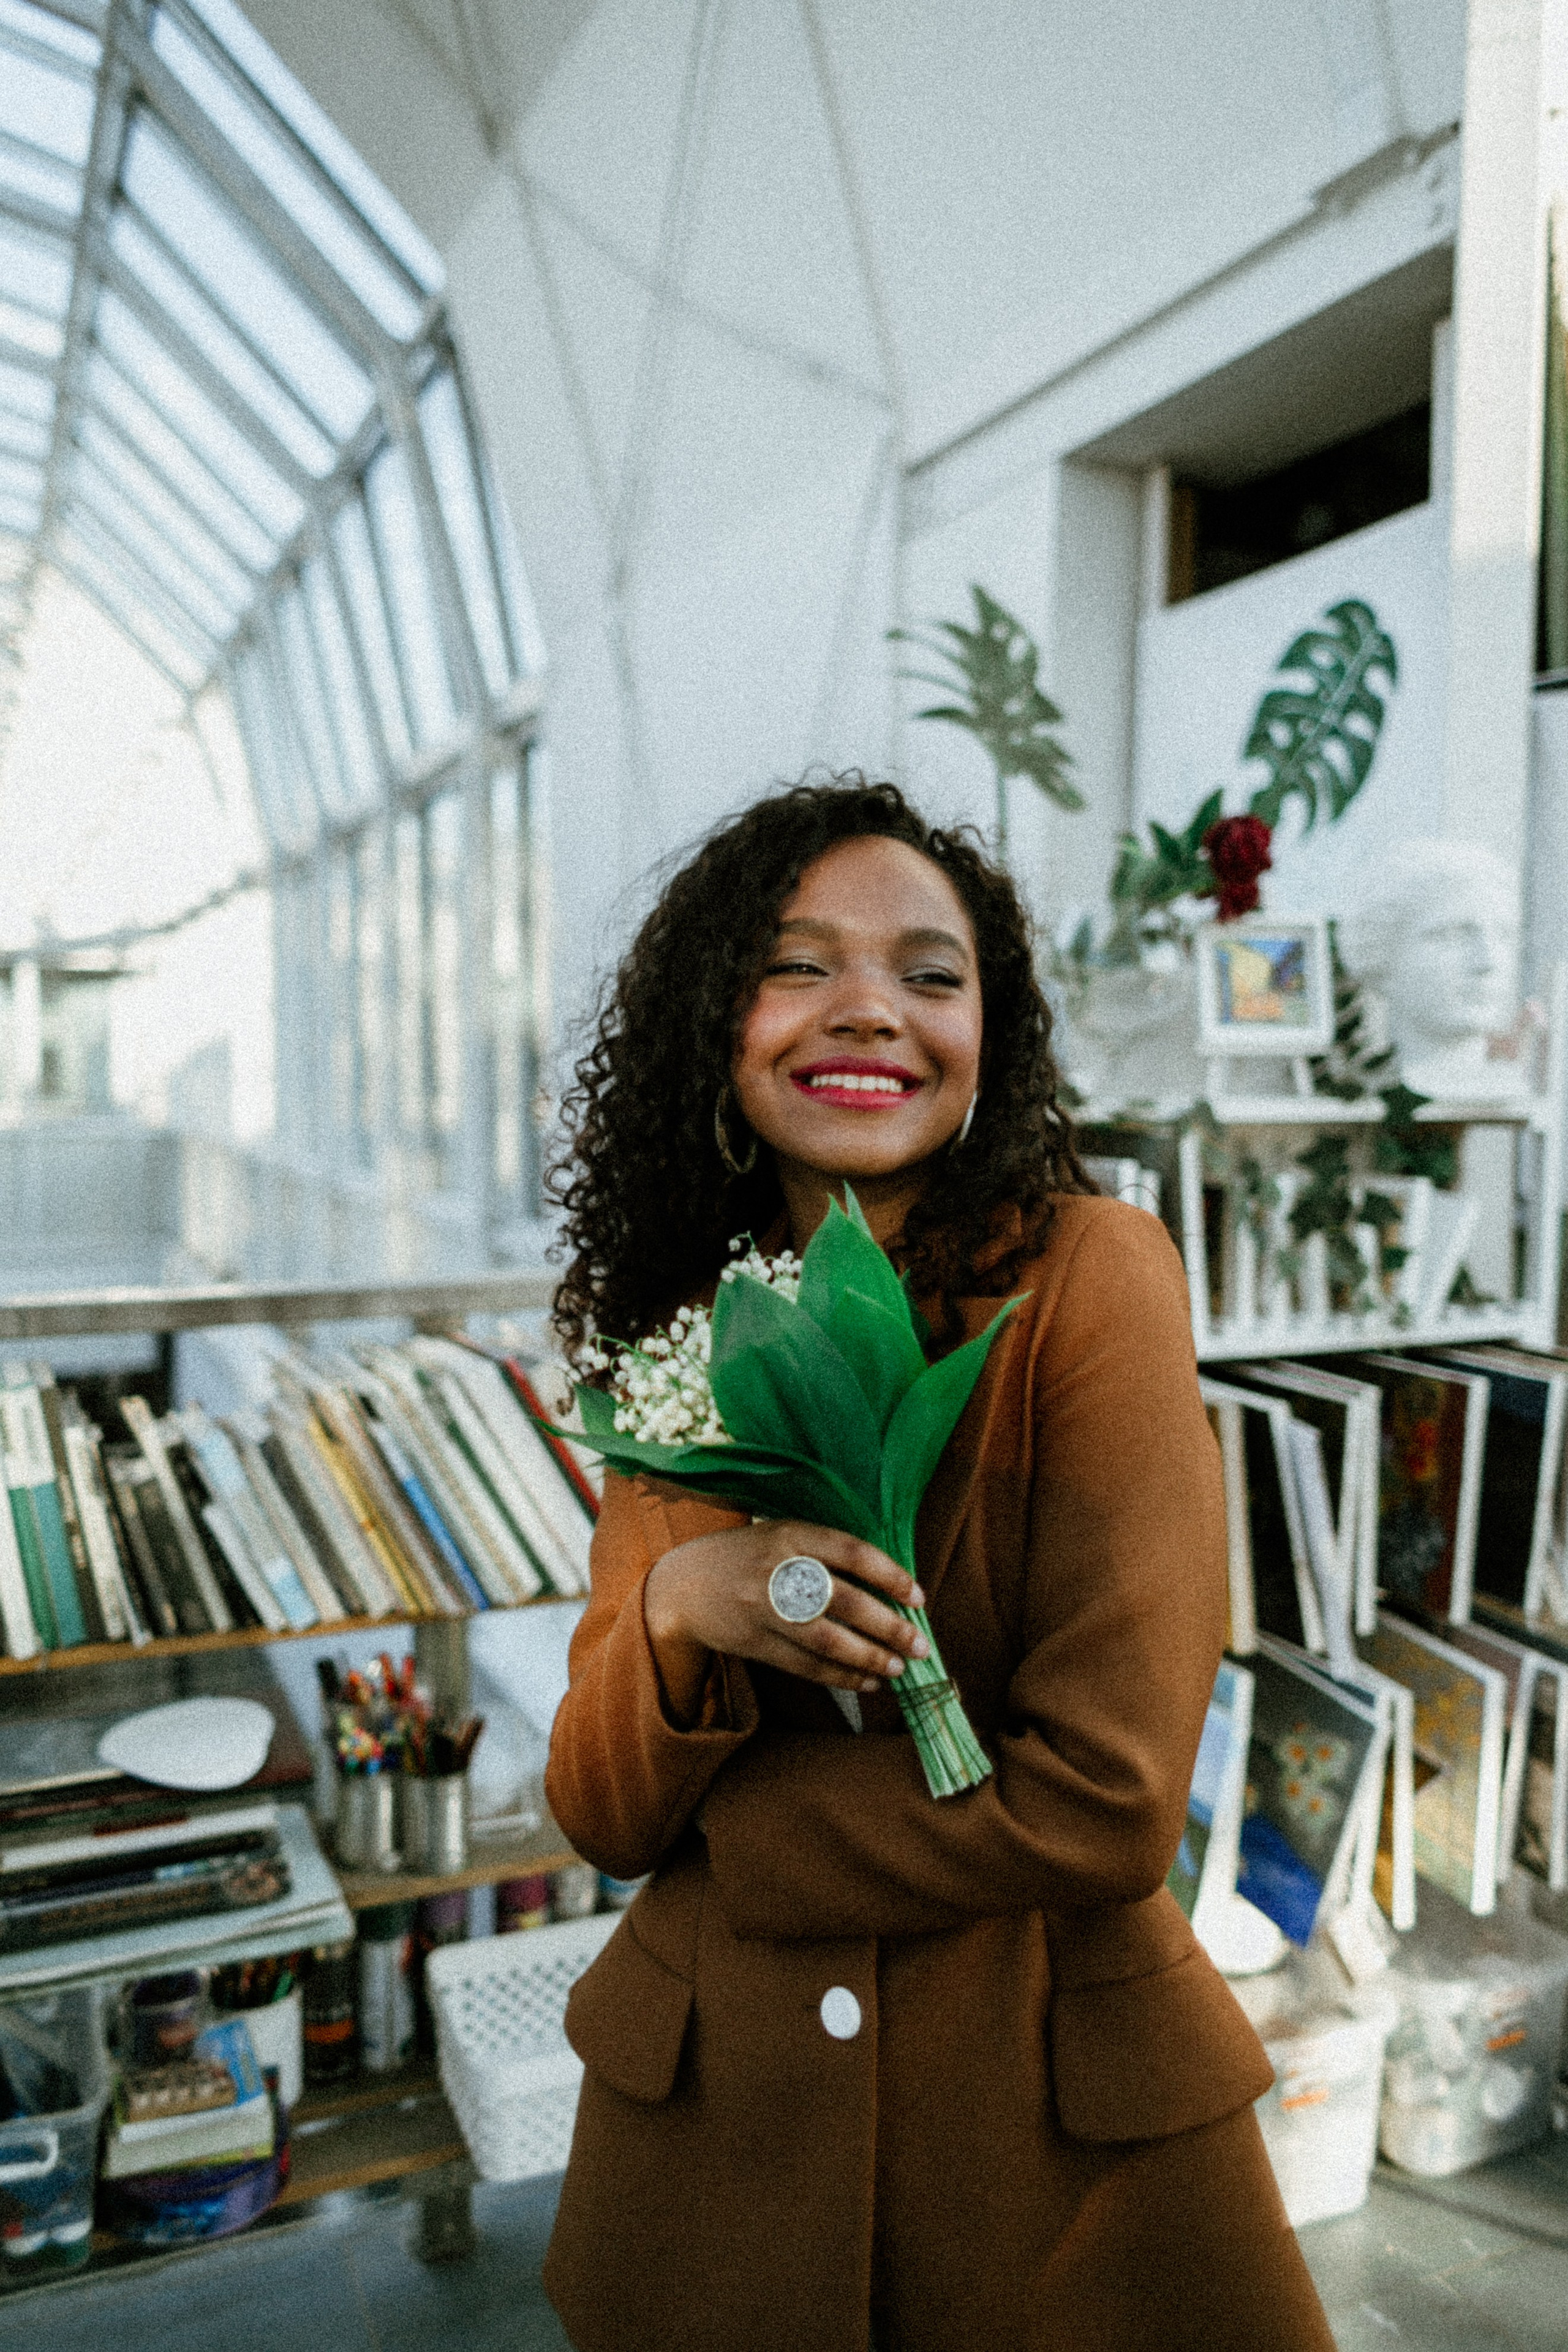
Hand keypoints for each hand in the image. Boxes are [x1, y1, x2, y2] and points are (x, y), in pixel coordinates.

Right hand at [643, 1520, 927, 1721]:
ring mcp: (763, 1608)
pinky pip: (805, 1665)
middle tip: (921, 1645)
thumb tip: (890, 1586)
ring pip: (827, 1639)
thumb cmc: (747, 1557)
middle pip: (845, 1601)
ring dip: (869, 1657)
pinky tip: (867, 1681)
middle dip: (890, 1627)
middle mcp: (777, 1569)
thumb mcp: (781, 1535)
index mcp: (790, 1534)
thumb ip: (825, 1552)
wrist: (681, 1585)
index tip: (919, 1597)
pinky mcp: (753, 1642)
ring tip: (899, 1668)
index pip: (852, 1552)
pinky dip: (840, 1675)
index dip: (891, 1575)